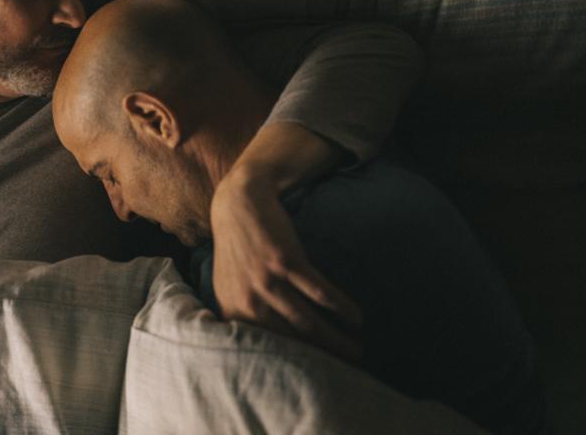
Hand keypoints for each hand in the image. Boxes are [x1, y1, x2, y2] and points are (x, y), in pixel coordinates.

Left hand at [210, 165, 362, 360]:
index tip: (314, 382)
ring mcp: (266, 280)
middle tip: (347, 372)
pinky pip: (319, 291)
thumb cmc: (238, 249)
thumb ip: (241, 316)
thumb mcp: (228, 286)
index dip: (291, 368)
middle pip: (291, 340)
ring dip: (337, 340)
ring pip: (308, 321)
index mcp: (233, 310)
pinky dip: (341, 307)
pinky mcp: (285, 261)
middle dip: (321, 360)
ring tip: (358, 352)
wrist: (238, 204)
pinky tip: (357, 318)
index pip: (265, 349)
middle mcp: (248, 300)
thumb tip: (257, 350)